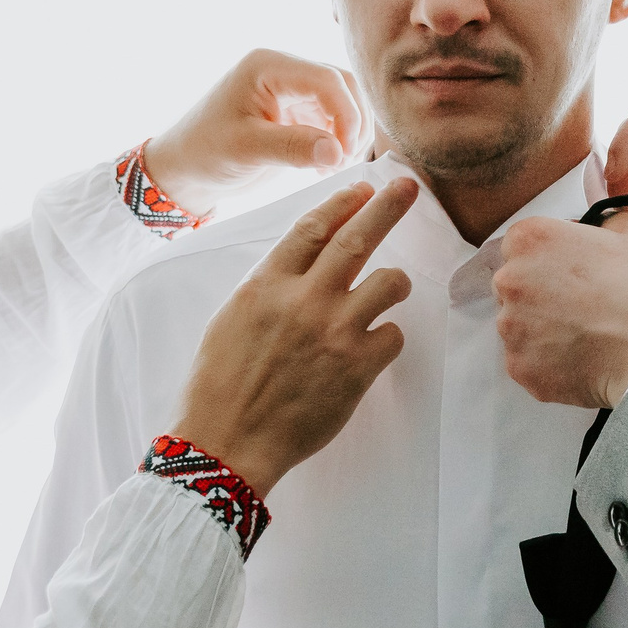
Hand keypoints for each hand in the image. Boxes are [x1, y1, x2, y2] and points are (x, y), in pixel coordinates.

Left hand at [141, 50, 373, 219]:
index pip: (326, 79)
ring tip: (333, 167)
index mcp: (268, 66)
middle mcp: (284, 71)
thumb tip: (338, 151)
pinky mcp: (297, 112)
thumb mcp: (245, 149)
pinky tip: (325, 166)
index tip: (344, 153)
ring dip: (348, 134)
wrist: (185, 168)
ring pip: (343, 103)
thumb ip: (292, 147)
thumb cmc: (205, 151)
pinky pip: (333, 120)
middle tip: (343, 162)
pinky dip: (338, 142)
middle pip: (342, 86)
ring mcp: (292, 91)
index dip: (346, 114)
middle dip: (352, 123)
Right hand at [169, 178, 417, 495]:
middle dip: (387, 207)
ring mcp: (334, 332)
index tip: (362, 188)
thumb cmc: (219, 385)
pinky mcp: (358, 368)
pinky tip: (372, 349)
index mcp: (266, 284)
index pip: (313, 226)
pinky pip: (394, 335)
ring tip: (390, 291)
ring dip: (395, 283)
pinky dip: (388, 337)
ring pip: (389, 282)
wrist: (228, 441)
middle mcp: (303, 300)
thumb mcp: (230, 319)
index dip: (342, 203)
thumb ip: (269, 287)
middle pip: (357, 238)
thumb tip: (303, 264)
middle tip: (408, 187)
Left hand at [493, 213, 627, 408]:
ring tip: (583, 332)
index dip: (550, 255)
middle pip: (514, 281)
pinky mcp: (518, 366)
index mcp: (531, 238)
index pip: (523, 242)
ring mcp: (510, 327)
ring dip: (541, 326)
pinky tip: (578, 356)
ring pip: (517, 322)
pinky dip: (545, 359)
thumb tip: (595, 199)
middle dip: (540, 290)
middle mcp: (510, 280)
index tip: (573, 269)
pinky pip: (525, 358)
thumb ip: (603, 211)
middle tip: (582, 303)